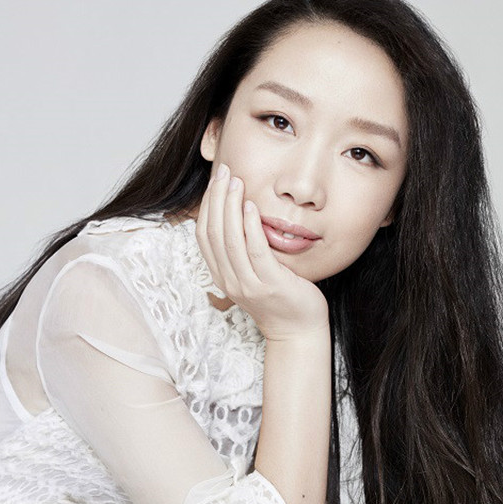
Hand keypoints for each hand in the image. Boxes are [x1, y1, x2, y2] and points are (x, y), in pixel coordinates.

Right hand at [196, 163, 329, 340]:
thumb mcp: (254, 274)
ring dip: (230, 207)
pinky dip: (250, 227)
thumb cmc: (281, 298)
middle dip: (217, 199)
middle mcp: (229, 281)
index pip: (204, 236)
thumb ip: (244, 250)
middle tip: (225, 172)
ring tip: (236, 182)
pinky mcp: (269, 284)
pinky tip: (251, 207)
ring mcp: (247, 285)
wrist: (298, 331)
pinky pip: (254, 251)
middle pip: (214, 233)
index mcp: (222, 276)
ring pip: (230, 240)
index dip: (207, 206)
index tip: (216, 181)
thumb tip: (240, 215)